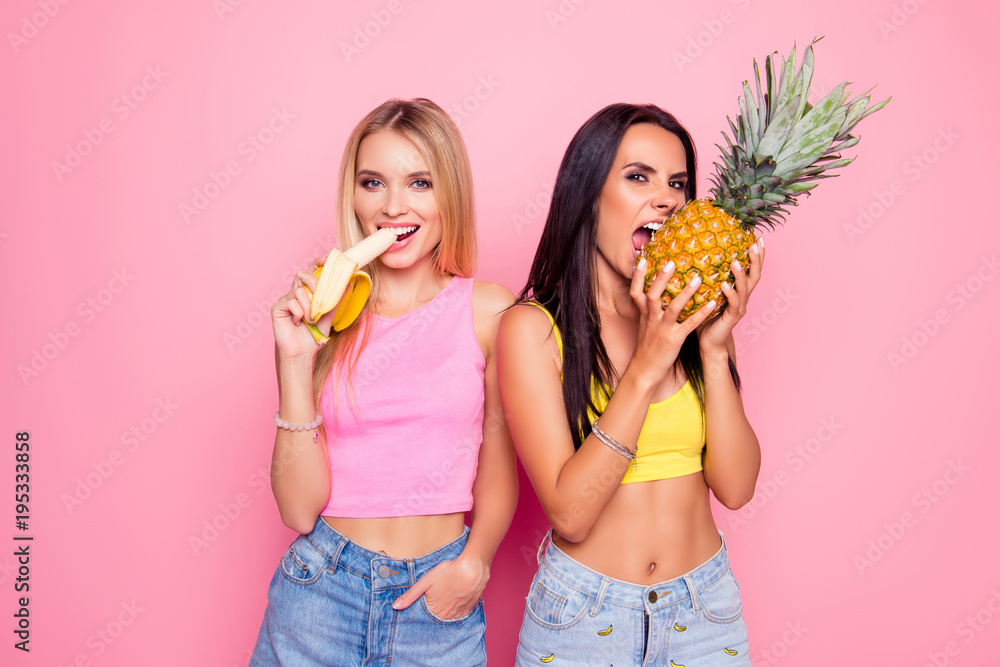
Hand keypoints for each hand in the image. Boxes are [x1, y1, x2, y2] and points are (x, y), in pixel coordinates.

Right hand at [271, 255, 327, 361]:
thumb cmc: (314, 335)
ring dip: (308, 306)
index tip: (327, 258)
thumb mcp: (329, 315)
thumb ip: (335, 299)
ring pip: (298, 291)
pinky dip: (299, 313)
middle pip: (302, 274)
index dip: (318, 262)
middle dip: (313, 281)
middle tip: (319, 294)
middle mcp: (296, 293)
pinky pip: (290, 302)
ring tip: (310, 320)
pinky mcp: (277, 307)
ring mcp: (286, 300)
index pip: (312, 272)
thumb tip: (347, 284)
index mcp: (308, 293)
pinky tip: (298, 322)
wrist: (303, 352)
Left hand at [392, 554, 487, 619]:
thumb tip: (395, 607)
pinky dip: (456, 609)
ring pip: (449, 616)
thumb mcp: (425, 581)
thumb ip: (410, 595)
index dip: (422, 613)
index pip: (425, 619)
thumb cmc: (448, 572)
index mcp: (435, 611)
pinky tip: (454, 600)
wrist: (473, 568)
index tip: (423, 605)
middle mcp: (447, 615)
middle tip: (435, 600)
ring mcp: (460, 612)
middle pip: (437, 618)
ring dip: (446, 611)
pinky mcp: (470, 607)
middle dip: (434, 612)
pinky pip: (460, 613)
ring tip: (444, 600)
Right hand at [627, 257, 718, 384]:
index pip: (635, 292)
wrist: (644, 371)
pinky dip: (701, 313)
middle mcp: (651, 319)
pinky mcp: (674, 340)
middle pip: (654, 295)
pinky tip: (712, 304)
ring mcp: (663, 329)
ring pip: (673, 307)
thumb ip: (648, 310)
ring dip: (686, 292)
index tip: (642, 259)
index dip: (638, 276)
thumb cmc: (647, 347)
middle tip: (672, 262)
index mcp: (643, 315)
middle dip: (662, 278)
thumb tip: (654, 294)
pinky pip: (689, 324)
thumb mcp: (644, 326)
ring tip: (698, 278)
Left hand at [697, 240, 765, 351]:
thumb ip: (706, 278)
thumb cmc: (705, 317)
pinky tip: (724, 285)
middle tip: (755, 245)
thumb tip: (691, 256)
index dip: (757, 255)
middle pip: (755, 276)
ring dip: (741, 275)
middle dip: (756, 260)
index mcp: (739, 291)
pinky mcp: (731, 319)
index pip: (751, 270)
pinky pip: (733, 305)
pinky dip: (730, 294)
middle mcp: (743, 298)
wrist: (708, 342)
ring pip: (745, 289)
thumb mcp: (706, 294)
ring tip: (736, 262)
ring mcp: (739, 309)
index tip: (758, 238)